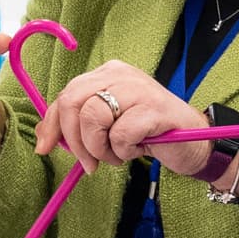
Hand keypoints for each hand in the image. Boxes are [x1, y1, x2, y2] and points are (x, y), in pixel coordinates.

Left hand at [48, 60, 218, 178]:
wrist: (195, 142)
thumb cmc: (148, 133)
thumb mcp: (108, 126)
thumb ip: (78, 125)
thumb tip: (42, 138)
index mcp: (107, 74)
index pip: (65, 95)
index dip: (52, 124)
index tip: (45, 148)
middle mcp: (121, 75)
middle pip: (73, 102)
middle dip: (75, 140)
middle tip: (90, 163)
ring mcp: (139, 89)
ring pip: (92, 117)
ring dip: (100, 148)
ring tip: (119, 154)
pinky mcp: (154, 108)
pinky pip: (120, 134)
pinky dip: (124, 150)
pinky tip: (139, 148)